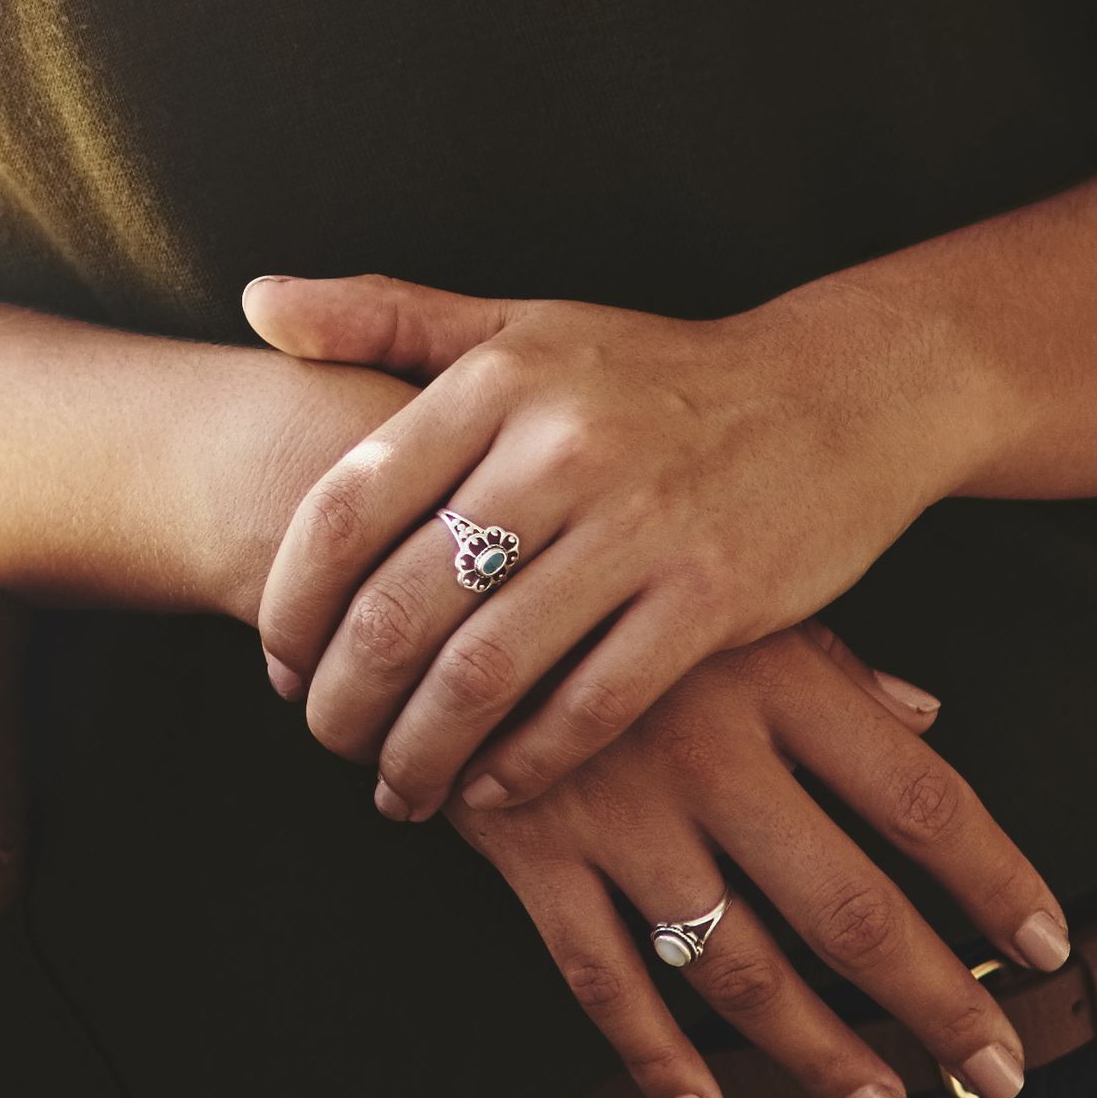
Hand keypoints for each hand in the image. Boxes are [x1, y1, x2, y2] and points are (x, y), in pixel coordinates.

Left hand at [239, 270, 978, 819]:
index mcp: (498, 380)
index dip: (294, 600)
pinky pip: (591, 706)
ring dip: (422, 748)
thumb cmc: (652, 371)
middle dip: (346, 697)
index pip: (349, 507)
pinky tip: (490, 792)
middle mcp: (562, 447)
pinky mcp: (714, 597)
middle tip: (325, 740)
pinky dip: (526, 763)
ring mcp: (642, 525)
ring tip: (395, 785)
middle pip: (405, 605)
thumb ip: (385, 315)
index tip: (277, 659)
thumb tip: (258, 305)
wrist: (837, 392)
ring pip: (488, 670)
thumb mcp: (520, 324)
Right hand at [446, 628, 1067, 1097]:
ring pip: (739, 969)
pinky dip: (655, 1058)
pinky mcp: (529, 848)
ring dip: (821, 1055)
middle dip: (938, 1005)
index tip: (1052, 948)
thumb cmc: (607, 566)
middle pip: (852, 911)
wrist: (426, 546)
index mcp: (777, 677)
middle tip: (999, 1072)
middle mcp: (710, 752)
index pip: (922, 799)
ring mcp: (617, 810)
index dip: (997, 883)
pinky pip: (601, 979)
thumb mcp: (731, 590)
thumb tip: (931, 718)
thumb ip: (833, 664)